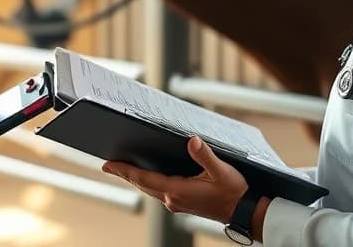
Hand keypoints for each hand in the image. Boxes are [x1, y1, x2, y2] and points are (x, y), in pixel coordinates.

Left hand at [103, 137, 248, 221]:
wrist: (245, 211)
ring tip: (124, 169)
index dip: (124, 171)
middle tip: (108, 165)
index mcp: (177, 190)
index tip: (107, 165)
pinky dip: (149, 183)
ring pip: (150, 190)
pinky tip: (148, 177)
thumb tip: (192, 141)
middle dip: (125, 174)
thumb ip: (205, 155)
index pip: (144, 179)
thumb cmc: (234, 192)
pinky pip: (160, 192)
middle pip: (142, 185)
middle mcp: (173, 199)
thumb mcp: (220, 170)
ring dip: (137, 179)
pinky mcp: (184, 203)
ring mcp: (178, 203)